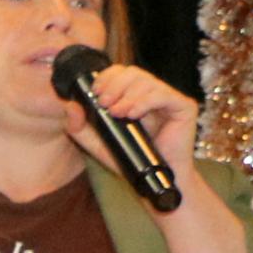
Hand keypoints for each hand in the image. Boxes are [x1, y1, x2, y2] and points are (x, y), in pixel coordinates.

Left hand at [61, 56, 200, 180]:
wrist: (155, 180)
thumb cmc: (129, 159)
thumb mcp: (96, 143)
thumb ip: (79, 127)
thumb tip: (69, 105)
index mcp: (134, 96)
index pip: (121, 73)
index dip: (107, 77)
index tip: (95, 92)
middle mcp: (152, 94)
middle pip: (133, 72)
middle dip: (115, 85)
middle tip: (104, 103)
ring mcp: (169, 99)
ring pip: (147, 81)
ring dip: (128, 95)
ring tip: (118, 113)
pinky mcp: (184, 106)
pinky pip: (163, 94)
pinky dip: (145, 102)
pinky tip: (133, 114)